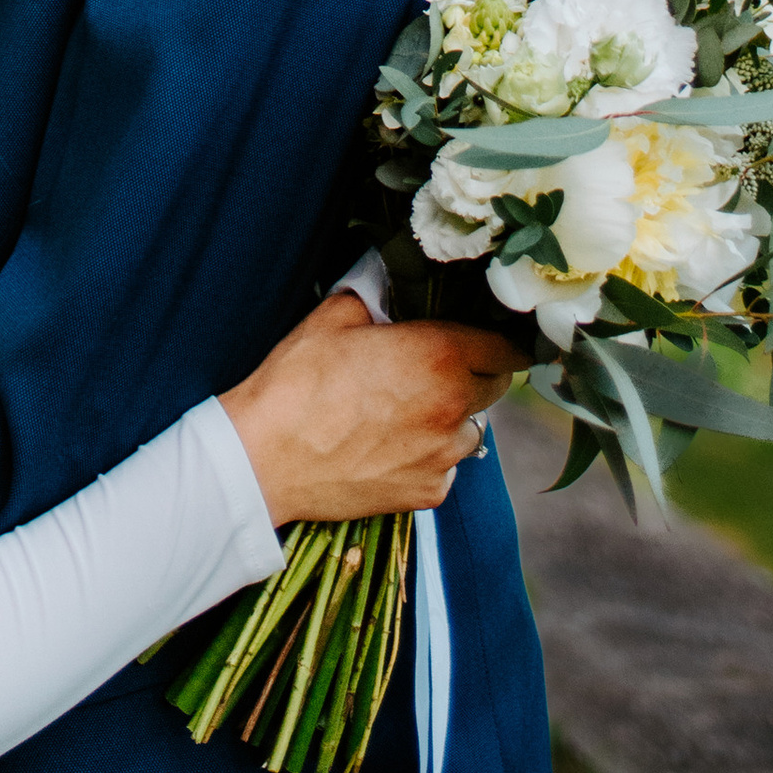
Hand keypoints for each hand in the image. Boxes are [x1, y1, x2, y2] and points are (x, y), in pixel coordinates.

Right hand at [219, 292, 513, 521]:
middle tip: (437, 365)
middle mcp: (452, 409)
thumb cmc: (297, 382)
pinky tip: (391, 445)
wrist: (266, 458)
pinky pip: (446, 467)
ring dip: (452, 416)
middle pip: (496, 386)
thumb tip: (391, 277)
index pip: (506, 347)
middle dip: (476, 371)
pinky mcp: (427, 494)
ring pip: (471, 429)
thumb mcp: (334, 316)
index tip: (489, 335)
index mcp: (438, 356)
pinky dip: (430, 455)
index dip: (502, 339)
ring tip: (406, 408)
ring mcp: (443, 458)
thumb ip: (376, 291)